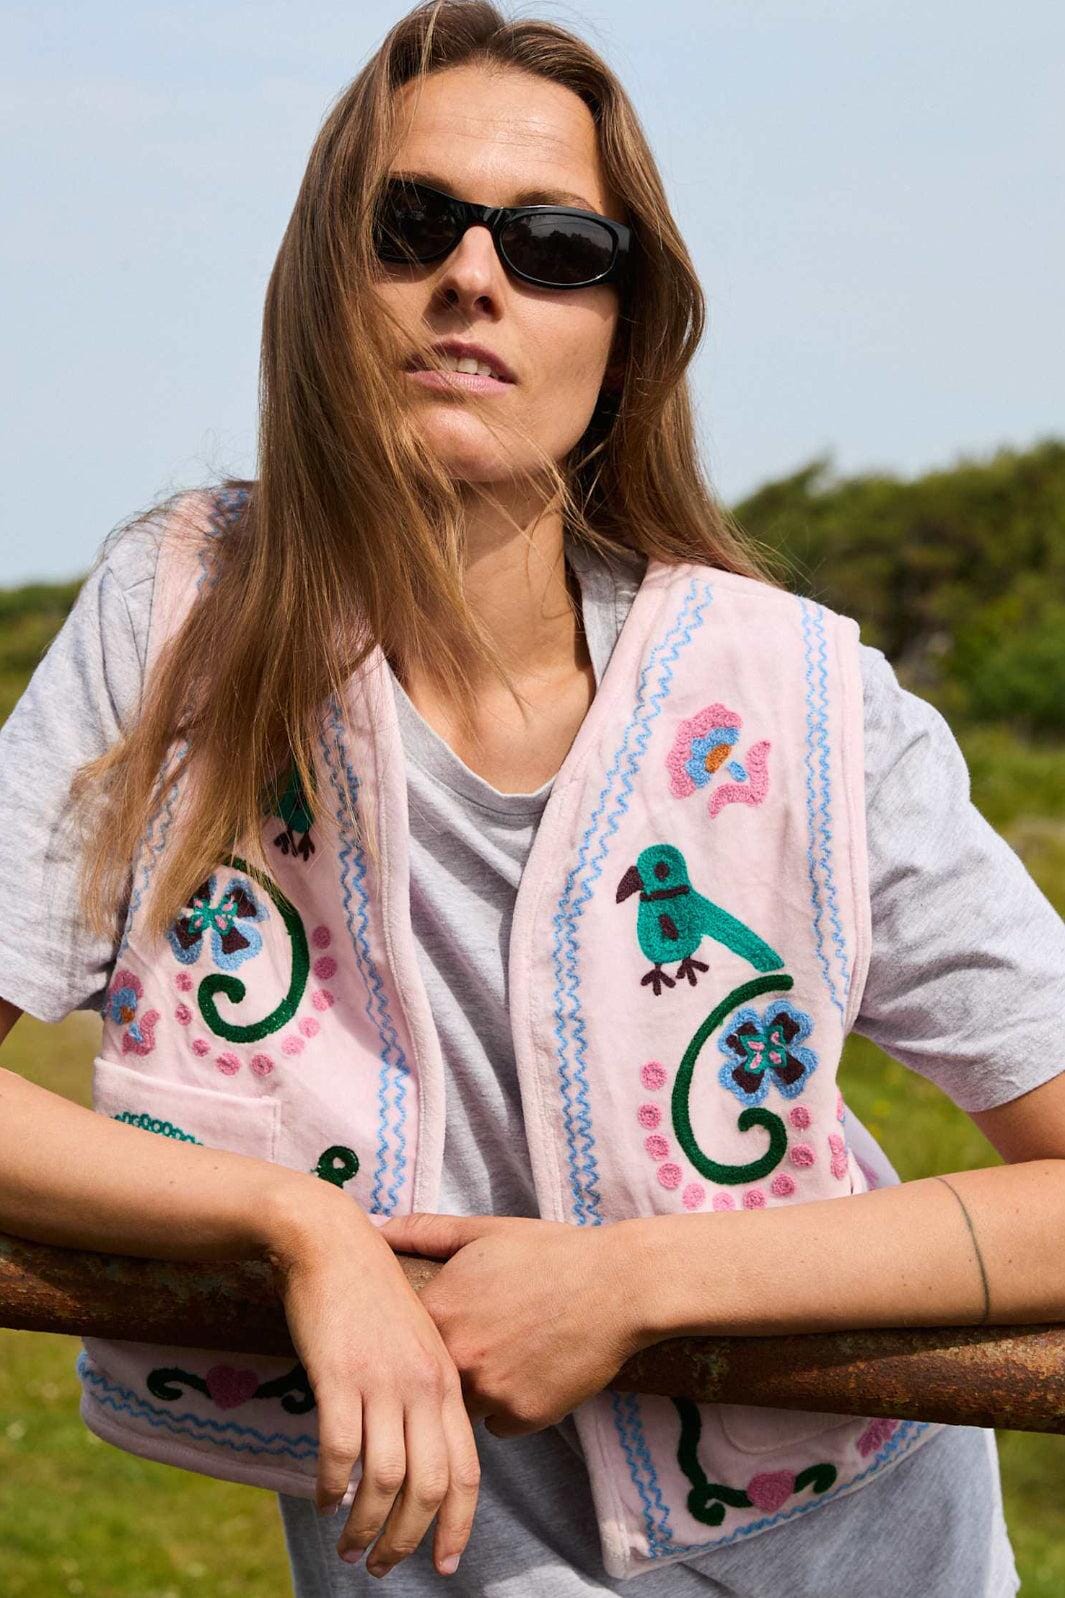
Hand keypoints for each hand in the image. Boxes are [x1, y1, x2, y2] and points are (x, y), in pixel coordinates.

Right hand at [262, 1182, 480, 1577]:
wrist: (332, 1241)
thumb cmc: (372, 1289)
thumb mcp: (418, 1337)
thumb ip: (428, 1388)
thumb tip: (424, 1448)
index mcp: (446, 1380)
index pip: (466, 1470)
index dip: (457, 1524)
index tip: (443, 1563)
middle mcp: (422, 1386)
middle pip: (429, 1487)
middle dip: (407, 1540)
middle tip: (381, 1567)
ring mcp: (382, 1381)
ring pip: (384, 1481)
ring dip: (366, 1527)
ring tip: (348, 1548)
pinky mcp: (339, 1375)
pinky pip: (340, 1451)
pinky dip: (331, 1486)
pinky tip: (321, 1499)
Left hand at [377, 1212, 647, 1437]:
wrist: (618, 1284)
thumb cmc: (549, 1253)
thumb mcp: (483, 1232)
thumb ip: (423, 1232)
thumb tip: (378, 1229)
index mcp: (438, 1311)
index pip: (401, 1340)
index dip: (418, 1332)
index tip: (447, 1317)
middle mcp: (456, 1358)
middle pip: (429, 1377)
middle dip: (450, 1360)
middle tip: (484, 1335)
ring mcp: (489, 1393)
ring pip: (462, 1404)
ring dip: (477, 1385)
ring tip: (510, 1350)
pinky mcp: (523, 1419)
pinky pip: (499, 1423)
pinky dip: (510, 1404)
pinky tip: (532, 1370)